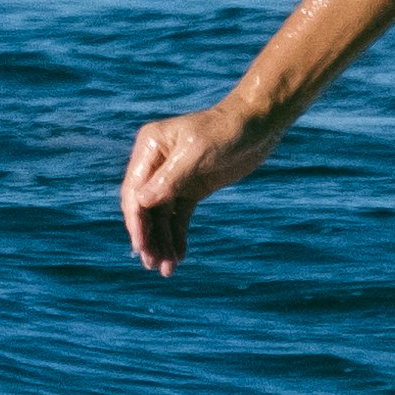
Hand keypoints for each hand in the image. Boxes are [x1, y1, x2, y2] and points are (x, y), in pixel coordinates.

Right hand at [119, 100, 276, 276]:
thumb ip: (169, 179)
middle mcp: (157, 163)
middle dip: (148, 236)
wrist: (258, 125)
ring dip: (163, 241)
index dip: (136, 220)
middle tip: (152, 265)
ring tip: (167, 269)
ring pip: (161, 216)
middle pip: (145, 207)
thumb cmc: (226, 131)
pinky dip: (178, 235)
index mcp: (150, 148)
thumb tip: (140, 203)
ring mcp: (174, 177)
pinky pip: (179, 216)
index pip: (135, 190)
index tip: (141, 246)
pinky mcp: (192, 188)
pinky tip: (179, 255)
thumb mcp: (197, 153)